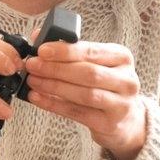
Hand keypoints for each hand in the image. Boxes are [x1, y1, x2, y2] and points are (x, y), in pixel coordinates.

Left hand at [22, 27, 147, 159]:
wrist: (125, 120)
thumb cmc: (105, 85)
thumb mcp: (95, 64)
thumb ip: (70, 50)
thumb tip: (38, 36)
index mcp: (122, 57)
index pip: (91, 51)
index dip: (65, 51)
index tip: (42, 50)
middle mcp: (126, 80)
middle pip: (88, 73)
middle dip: (56, 69)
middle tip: (32, 66)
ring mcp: (121, 104)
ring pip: (84, 94)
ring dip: (54, 86)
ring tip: (33, 81)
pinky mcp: (110, 124)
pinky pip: (77, 113)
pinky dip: (54, 105)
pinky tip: (38, 98)